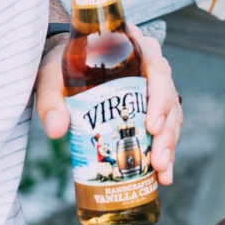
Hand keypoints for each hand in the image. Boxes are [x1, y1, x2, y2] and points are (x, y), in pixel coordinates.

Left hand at [35, 27, 181, 184]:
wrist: (65, 66)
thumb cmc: (62, 65)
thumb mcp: (52, 76)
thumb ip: (51, 99)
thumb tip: (57, 129)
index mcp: (134, 48)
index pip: (157, 69)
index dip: (160, 98)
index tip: (152, 126)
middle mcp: (150, 67)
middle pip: (169, 98)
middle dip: (166, 133)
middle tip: (157, 160)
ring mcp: (154, 89)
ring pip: (172, 117)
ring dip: (168, 146)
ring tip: (162, 172)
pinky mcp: (153, 108)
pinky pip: (166, 129)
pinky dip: (165, 152)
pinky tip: (162, 175)